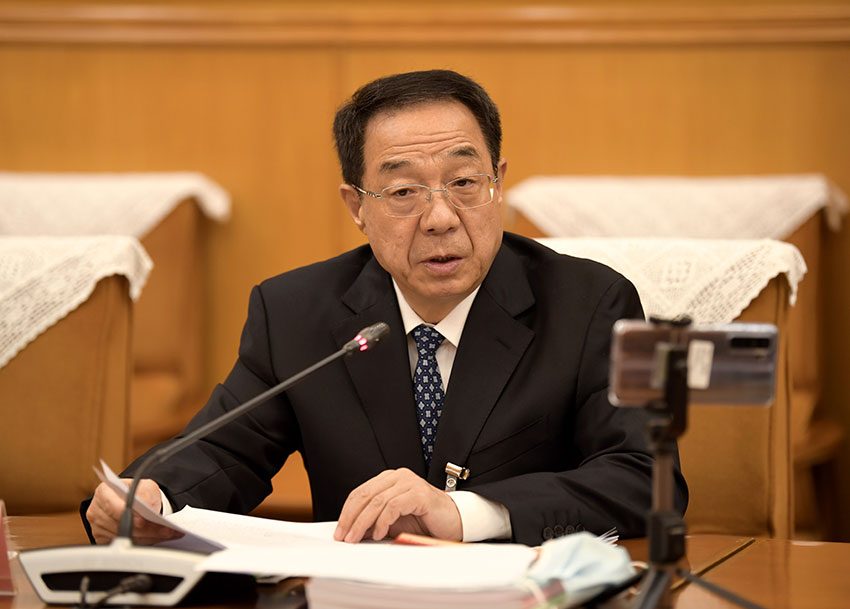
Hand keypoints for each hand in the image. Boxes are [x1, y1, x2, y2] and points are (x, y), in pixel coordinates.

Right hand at [86, 479, 182, 544]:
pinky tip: (157, 538)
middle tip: (167, 530)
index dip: (128, 515)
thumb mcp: (145, 486)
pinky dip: (143, 542)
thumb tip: (149, 508)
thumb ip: (146, 494)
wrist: (129, 499)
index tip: (143, 521)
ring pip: (125, 538)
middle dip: (146, 529)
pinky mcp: (103, 540)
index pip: (112, 506)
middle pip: (121, 525)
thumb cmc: (136, 491)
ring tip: (168, 534)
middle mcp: (96, 511)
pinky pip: (124, 545)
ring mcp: (98, 527)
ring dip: (148, 538)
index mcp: (104, 492)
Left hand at [333, 468, 461, 542]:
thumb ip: (374, 523)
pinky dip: (383, 522)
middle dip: (351, 518)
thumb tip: (351, 532)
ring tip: (357, 539)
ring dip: (363, 522)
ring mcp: (409, 483)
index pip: (361, 492)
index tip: (339, 530)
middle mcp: (398, 476)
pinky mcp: (419, 493)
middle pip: (365, 495)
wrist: (455, 522)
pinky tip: (379, 534)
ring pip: (377, 501)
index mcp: (390, 479)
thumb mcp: (393, 523)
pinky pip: (393, 506)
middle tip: (344, 537)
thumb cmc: (425, 522)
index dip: (347, 511)